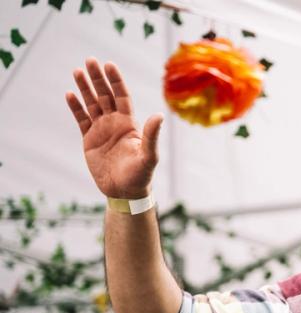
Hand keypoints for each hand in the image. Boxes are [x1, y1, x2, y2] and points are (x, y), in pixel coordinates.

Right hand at [66, 57, 162, 199]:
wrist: (124, 192)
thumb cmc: (140, 175)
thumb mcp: (148, 156)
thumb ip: (151, 135)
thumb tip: (158, 115)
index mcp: (130, 124)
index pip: (122, 96)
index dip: (116, 81)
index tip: (109, 65)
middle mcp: (115, 123)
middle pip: (105, 95)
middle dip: (98, 78)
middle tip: (90, 60)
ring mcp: (102, 130)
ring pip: (92, 104)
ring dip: (85, 88)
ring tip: (77, 71)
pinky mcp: (90, 140)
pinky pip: (81, 119)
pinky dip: (75, 107)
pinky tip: (70, 94)